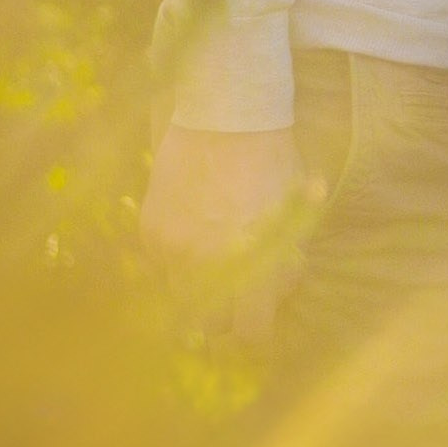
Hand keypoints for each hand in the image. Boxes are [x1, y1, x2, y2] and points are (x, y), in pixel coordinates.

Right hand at [139, 124, 316, 340]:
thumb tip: (276, 290)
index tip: (256, 321)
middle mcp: (210, 265)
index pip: (251, 331)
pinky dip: (175, 259)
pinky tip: (192, 230)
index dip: (256, 329)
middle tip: (233, 295)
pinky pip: (160, 264)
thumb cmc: (272, 162)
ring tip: (212, 259)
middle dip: (224, 316)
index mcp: (255, 265)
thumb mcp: (296, 215)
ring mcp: (175, 250)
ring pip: (181, 296)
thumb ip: (285, 262)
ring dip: (197, 288)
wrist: (225, 115)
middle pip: (210, 326)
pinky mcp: (151, 231)